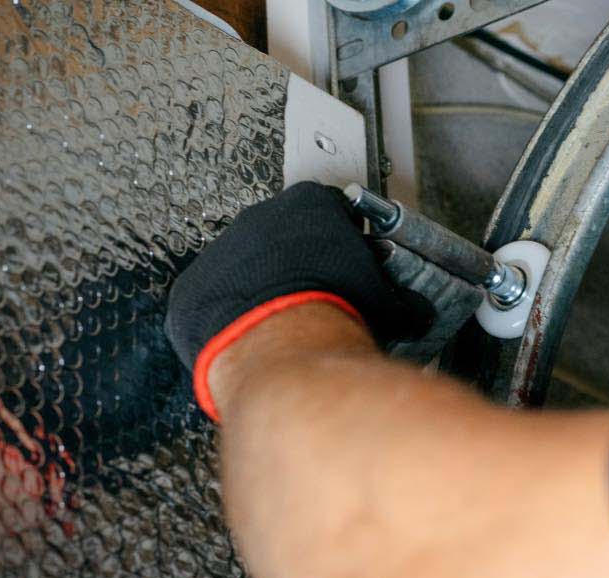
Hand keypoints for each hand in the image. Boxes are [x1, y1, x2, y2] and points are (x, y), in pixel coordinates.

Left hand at [164, 181, 409, 419]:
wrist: (281, 344)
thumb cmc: (332, 310)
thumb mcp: (384, 302)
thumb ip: (398, 299)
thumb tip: (415, 313)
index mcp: (310, 204)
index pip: (331, 209)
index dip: (342, 237)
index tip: (347, 260)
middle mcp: (261, 216)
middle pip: (284, 234)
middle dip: (299, 261)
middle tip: (318, 294)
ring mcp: (222, 250)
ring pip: (245, 266)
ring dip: (262, 287)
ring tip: (285, 321)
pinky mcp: (194, 287)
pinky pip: (213, 299)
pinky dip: (228, 316)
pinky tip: (252, 337)